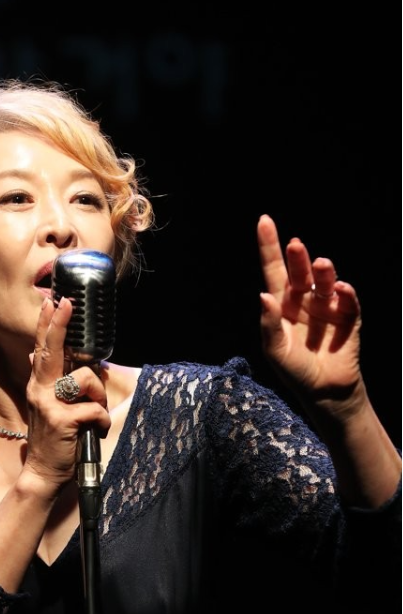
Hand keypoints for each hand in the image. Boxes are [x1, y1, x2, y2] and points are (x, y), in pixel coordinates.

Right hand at [24, 296, 110, 489]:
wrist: (43, 472)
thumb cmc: (52, 439)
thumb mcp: (44, 406)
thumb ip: (44, 381)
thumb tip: (34, 353)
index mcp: (38, 386)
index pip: (42, 349)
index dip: (48, 324)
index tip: (55, 301)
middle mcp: (39, 390)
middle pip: (51, 351)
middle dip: (59, 326)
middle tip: (66, 303)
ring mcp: (49, 405)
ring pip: (84, 380)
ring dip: (99, 394)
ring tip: (95, 412)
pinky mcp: (62, 420)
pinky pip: (94, 409)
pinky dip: (101, 420)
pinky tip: (97, 430)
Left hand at [257, 214, 363, 417]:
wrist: (324, 392)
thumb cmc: (295, 371)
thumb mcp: (275, 351)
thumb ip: (269, 324)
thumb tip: (263, 295)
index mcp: (283, 305)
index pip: (275, 270)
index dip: (269, 246)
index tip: (264, 221)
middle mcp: (305, 301)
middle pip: (300, 272)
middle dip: (298, 258)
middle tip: (297, 245)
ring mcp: (328, 308)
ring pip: (326, 282)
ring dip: (324, 272)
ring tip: (321, 264)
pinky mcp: (349, 319)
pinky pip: (349, 301)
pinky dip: (346, 293)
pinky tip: (341, 289)